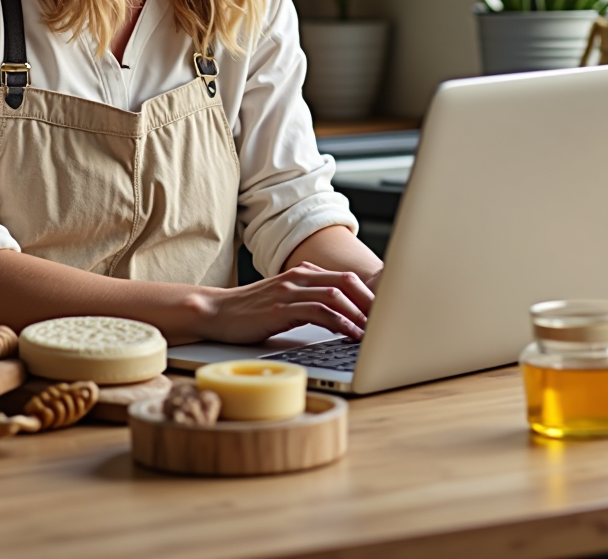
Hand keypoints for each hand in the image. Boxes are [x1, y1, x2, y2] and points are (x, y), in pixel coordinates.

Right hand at [191, 262, 374, 344]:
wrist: (217, 311)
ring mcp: (290, 290)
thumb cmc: (251, 311)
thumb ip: (309, 301)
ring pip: (337, 295)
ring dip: (361, 313)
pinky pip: (320, 312)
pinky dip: (342, 322)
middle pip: (347, 282)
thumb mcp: (284, 301)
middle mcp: (299, 276)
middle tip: (390, 320)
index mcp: (302, 272)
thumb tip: (342, 317)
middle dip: (372, 302)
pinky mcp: (282, 308)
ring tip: (376, 331)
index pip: (345, 278)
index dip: (370, 293)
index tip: (388, 311)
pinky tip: (352, 335)